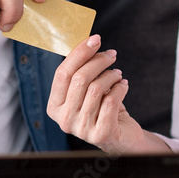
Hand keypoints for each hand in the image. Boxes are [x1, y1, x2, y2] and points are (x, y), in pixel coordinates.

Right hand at [46, 35, 150, 153]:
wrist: (120, 137)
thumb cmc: (101, 109)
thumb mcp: (86, 91)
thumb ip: (81, 72)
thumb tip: (89, 44)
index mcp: (54, 107)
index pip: (62, 73)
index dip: (79, 53)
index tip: (95, 39)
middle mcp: (64, 119)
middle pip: (79, 79)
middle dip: (98, 61)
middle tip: (111, 55)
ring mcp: (81, 129)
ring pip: (96, 88)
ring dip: (110, 75)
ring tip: (117, 74)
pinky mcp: (101, 134)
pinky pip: (110, 101)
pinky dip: (120, 88)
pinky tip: (124, 85)